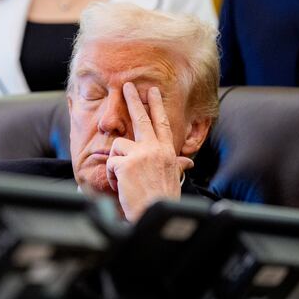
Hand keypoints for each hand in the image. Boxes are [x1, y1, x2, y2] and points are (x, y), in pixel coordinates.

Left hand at [106, 83, 192, 220]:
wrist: (154, 213)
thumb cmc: (162, 199)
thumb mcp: (173, 178)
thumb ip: (177, 165)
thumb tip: (187, 162)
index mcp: (167, 152)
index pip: (162, 123)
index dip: (156, 106)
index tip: (152, 92)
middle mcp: (156, 149)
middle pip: (141, 118)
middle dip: (133, 100)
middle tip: (126, 86)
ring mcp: (141, 154)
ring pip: (118, 146)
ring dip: (116, 163)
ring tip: (125, 180)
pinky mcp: (126, 163)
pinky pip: (110, 164)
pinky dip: (112, 177)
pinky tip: (122, 187)